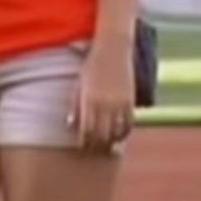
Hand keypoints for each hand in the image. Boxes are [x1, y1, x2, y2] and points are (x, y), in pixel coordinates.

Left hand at [69, 35, 134, 154]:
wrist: (112, 50)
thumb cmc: (91, 66)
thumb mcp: (80, 84)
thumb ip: (76, 105)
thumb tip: (70, 125)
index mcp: (88, 100)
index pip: (87, 130)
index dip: (85, 142)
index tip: (82, 147)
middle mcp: (104, 103)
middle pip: (102, 135)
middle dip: (97, 146)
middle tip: (94, 150)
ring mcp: (119, 103)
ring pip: (116, 132)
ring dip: (111, 142)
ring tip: (107, 147)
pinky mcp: (130, 100)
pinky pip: (129, 123)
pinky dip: (124, 133)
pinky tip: (120, 136)